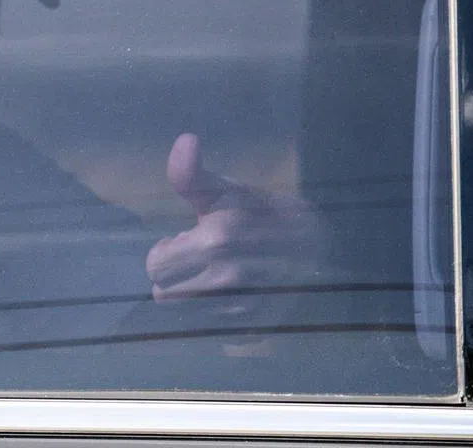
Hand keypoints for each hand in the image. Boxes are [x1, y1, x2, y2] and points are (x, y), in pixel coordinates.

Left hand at [145, 133, 325, 316]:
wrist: (317, 243)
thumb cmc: (260, 212)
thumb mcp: (225, 189)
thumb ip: (191, 174)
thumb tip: (185, 140)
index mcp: (214, 242)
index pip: (156, 265)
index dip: (165, 251)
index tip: (183, 240)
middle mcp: (226, 280)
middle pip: (164, 294)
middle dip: (175, 275)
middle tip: (198, 259)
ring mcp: (242, 309)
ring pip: (184, 315)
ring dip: (192, 297)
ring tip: (213, 276)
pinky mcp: (254, 330)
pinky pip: (210, 332)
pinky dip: (214, 318)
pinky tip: (230, 296)